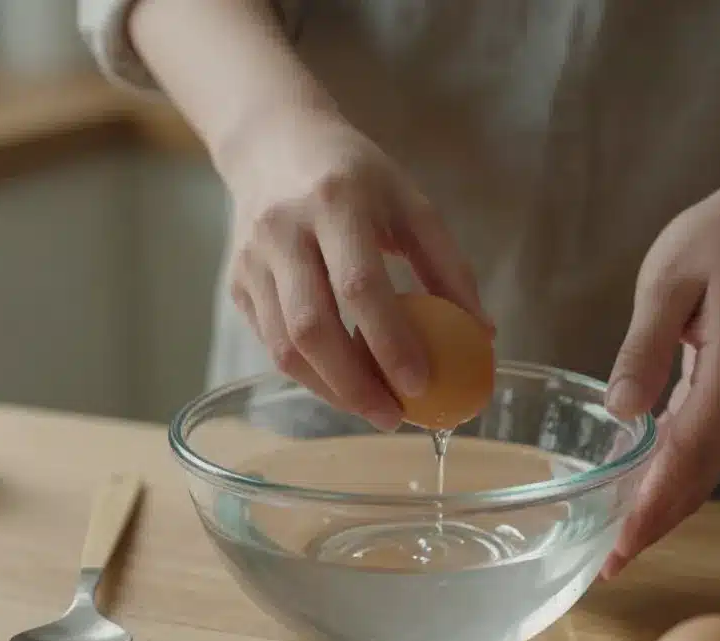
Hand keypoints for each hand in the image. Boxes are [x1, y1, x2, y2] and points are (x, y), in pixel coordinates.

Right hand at [222, 105, 490, 430]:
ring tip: (374, 410)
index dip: (391, 341)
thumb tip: (483, 334)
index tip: (422, 385)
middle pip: (312, 327)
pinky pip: (271, 344)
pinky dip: (309, 374)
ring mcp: (252, 261)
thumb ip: (448, 266)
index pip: (360, 285)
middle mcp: (283, 231)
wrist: (271, 142)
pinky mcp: (236, 283)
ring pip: (284, 347)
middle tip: (394, 418)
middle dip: (355, 386)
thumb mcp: (410, 203)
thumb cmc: (355, 176)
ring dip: (331, 391)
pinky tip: (343, 384)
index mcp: (335, 203)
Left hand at [601, 183, 719, 578]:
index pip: (687, 454)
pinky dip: (671, 480)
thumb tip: (621, 412)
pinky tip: (639, 494)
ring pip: (701, 472)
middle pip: (697, 479)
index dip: (652, 504)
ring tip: (620, 545)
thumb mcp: (667, 284)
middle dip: (654, 525)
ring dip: (662, 511)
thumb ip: (644, 349)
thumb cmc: (713, 242)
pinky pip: (700, 450)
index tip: (621, 544)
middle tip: (609, 566)